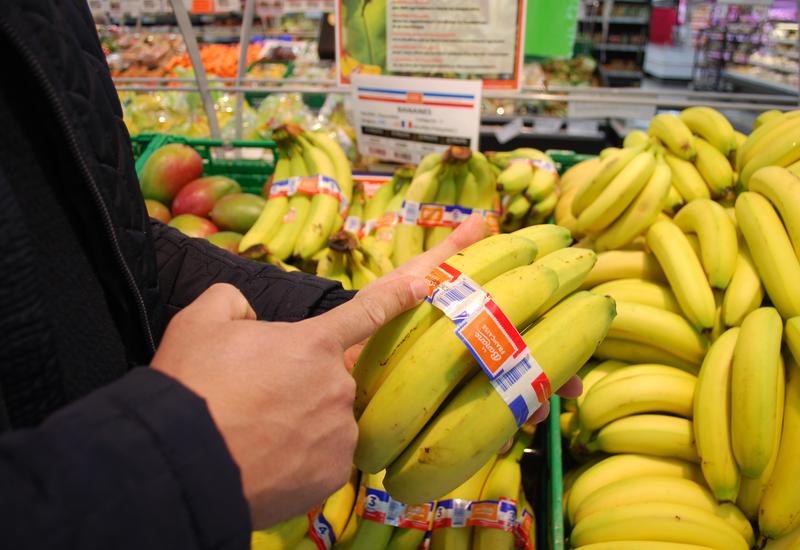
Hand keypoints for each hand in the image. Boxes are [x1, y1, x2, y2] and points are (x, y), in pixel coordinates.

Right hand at [152, 278, 426, 527]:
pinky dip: (300, 460)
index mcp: (314, 343)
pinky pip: (322, 459)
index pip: (366, 312)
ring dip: (301, 424)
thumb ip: (231, 301)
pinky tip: (267, 462)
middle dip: (300, 385)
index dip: (396, 297)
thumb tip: (246, 314)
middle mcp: (337, 386)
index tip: (421, 288)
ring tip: (257, 436)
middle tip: (257, 401)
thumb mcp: (199, 322)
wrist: (182, 461)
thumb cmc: (192, 385)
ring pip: (326, 421)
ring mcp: (338, 433)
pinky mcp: (332, 474)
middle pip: (327, 379)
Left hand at [347, 214, 581, 409]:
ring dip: (530, 405)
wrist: (341, 343)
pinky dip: (494, 431)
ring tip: (538, 412)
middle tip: (570, 385)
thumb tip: (483, 220)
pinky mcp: (442, 414)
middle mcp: (475, 354)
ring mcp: (461, 385)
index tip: (580, 330)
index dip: (556, 332)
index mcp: (476, 321)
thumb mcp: (416, 277)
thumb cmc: (383, 304)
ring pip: (508, 397)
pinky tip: (503, 435)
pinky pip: (476, 428)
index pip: (526, 326)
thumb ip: (449, 255)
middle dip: (553, 376)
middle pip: (525, 366)